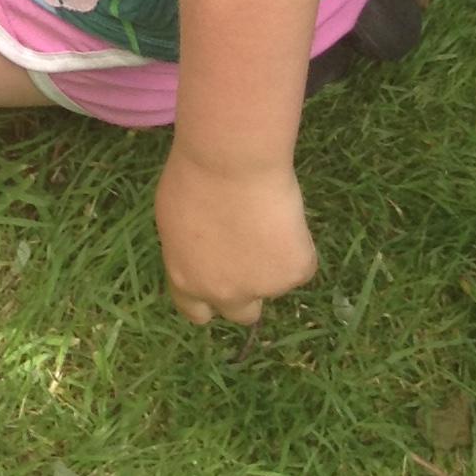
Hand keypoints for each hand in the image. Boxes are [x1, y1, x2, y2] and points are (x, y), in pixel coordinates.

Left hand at [155, 146, 316, 326]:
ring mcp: (261, 288)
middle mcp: (222, 293)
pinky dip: (296, 245)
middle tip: (254, 257)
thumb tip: (204, 255)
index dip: (209, 300)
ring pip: (274, 282)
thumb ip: (189, 250)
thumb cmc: (194, 175)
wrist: (231, 161)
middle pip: (242, 314)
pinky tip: (284, 214)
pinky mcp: (294, 274)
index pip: (196, 311)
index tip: (220, 284)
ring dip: (273, 261)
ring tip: (265, 215)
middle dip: (249, 293)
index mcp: (185, 279)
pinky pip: (300, 264)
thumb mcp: (174, 220)